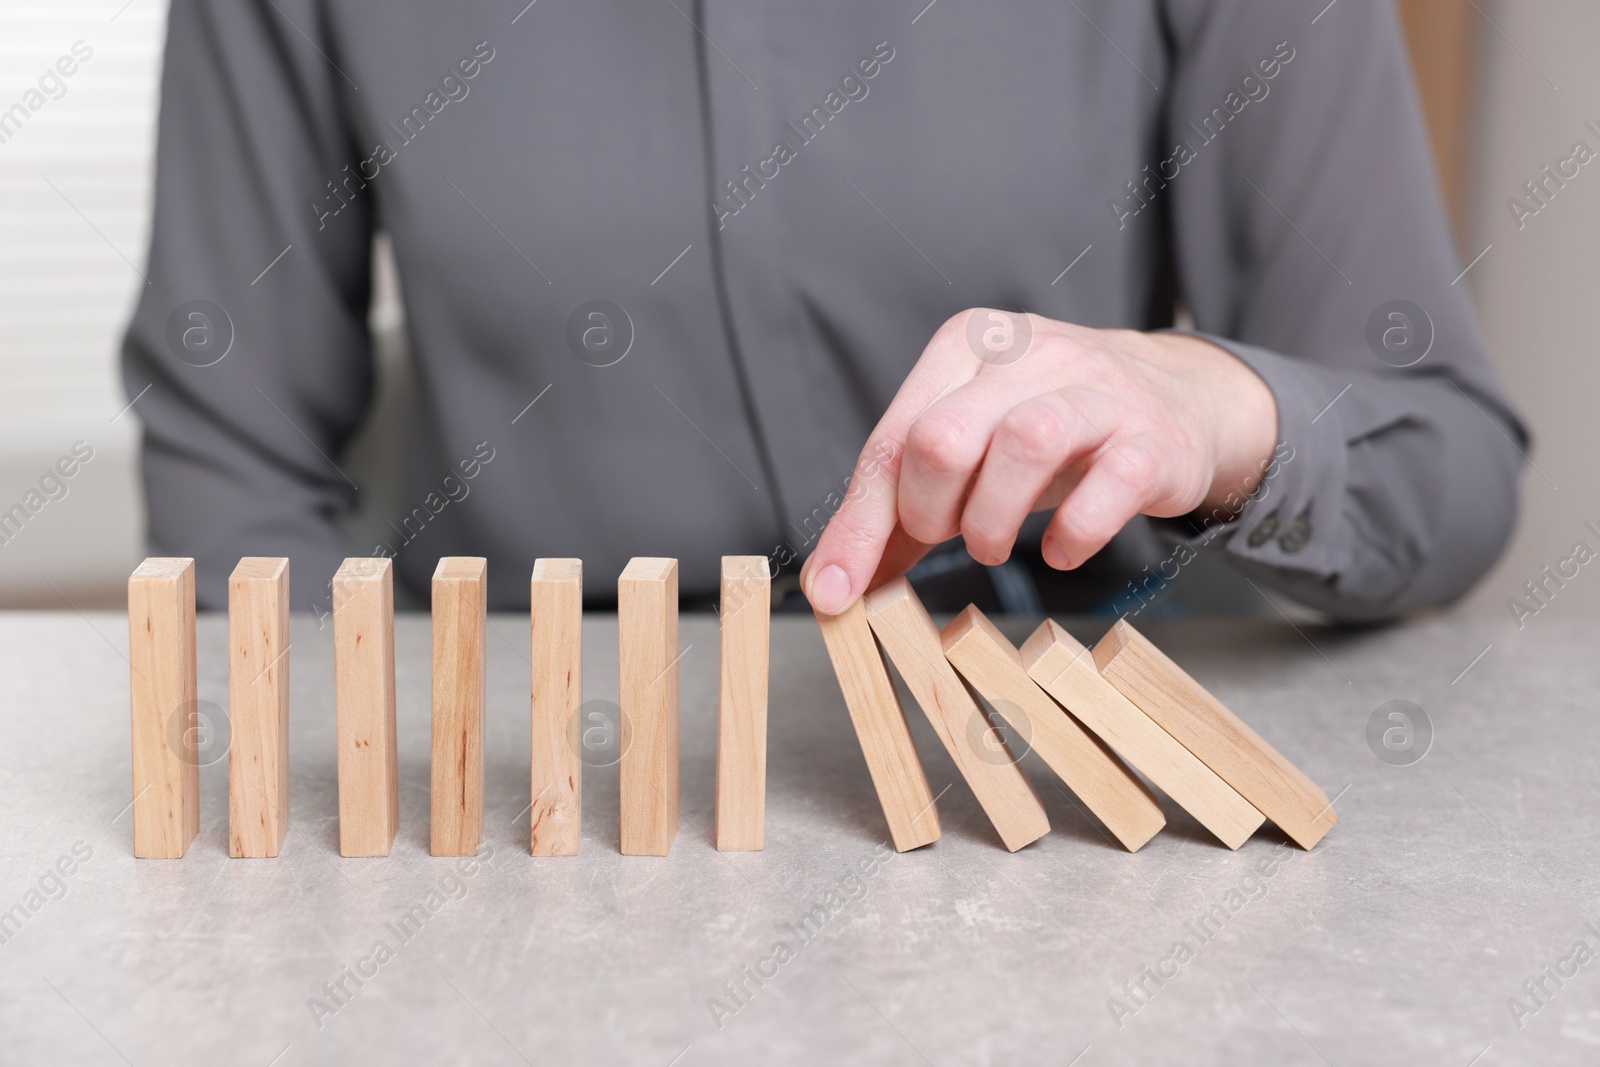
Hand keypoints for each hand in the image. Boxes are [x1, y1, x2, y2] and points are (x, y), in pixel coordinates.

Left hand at [800, 309, 1278, 613]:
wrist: (1182, 402)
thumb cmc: (1054, 431)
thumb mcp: (969, 452)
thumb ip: (896, 510)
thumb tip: (832, 585)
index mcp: (967, 345)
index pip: (893, 438)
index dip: (860, 525)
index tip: (836, 592)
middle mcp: (1030, 352)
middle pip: (944, 436)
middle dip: (930, 512)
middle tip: (950, 537)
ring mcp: (1099, 390)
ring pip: (1023, 443)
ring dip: (992, 522)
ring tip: (994, 543)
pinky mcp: (1154, 438)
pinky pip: (1109, 488)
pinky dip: (1072, 535)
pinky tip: (1059, 549)